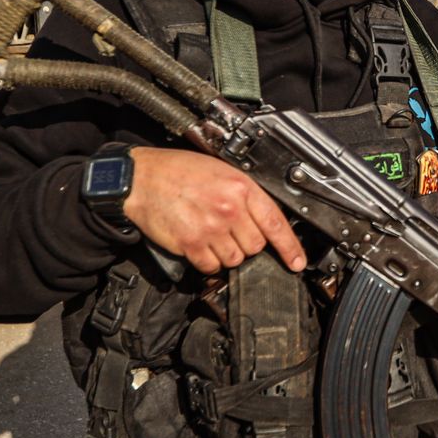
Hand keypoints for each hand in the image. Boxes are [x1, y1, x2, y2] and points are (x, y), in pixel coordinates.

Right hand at [121, 148, 305, 274]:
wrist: (141, 177)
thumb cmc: (178, 171)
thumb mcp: (220, 170)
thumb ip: (244, 194)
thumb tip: (263, 219)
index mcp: (240, 187)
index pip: (275, 222)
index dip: (290, 246)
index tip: (297, 262)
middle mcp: (228, 208)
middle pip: (255, 246)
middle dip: (246, 243)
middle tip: (229, 230)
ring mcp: (210, 228)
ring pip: (234, 259)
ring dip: (226, 254)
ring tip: (211, 234)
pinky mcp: (191, 244)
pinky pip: (210, 266)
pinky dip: (207, 261)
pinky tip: (199, 244)